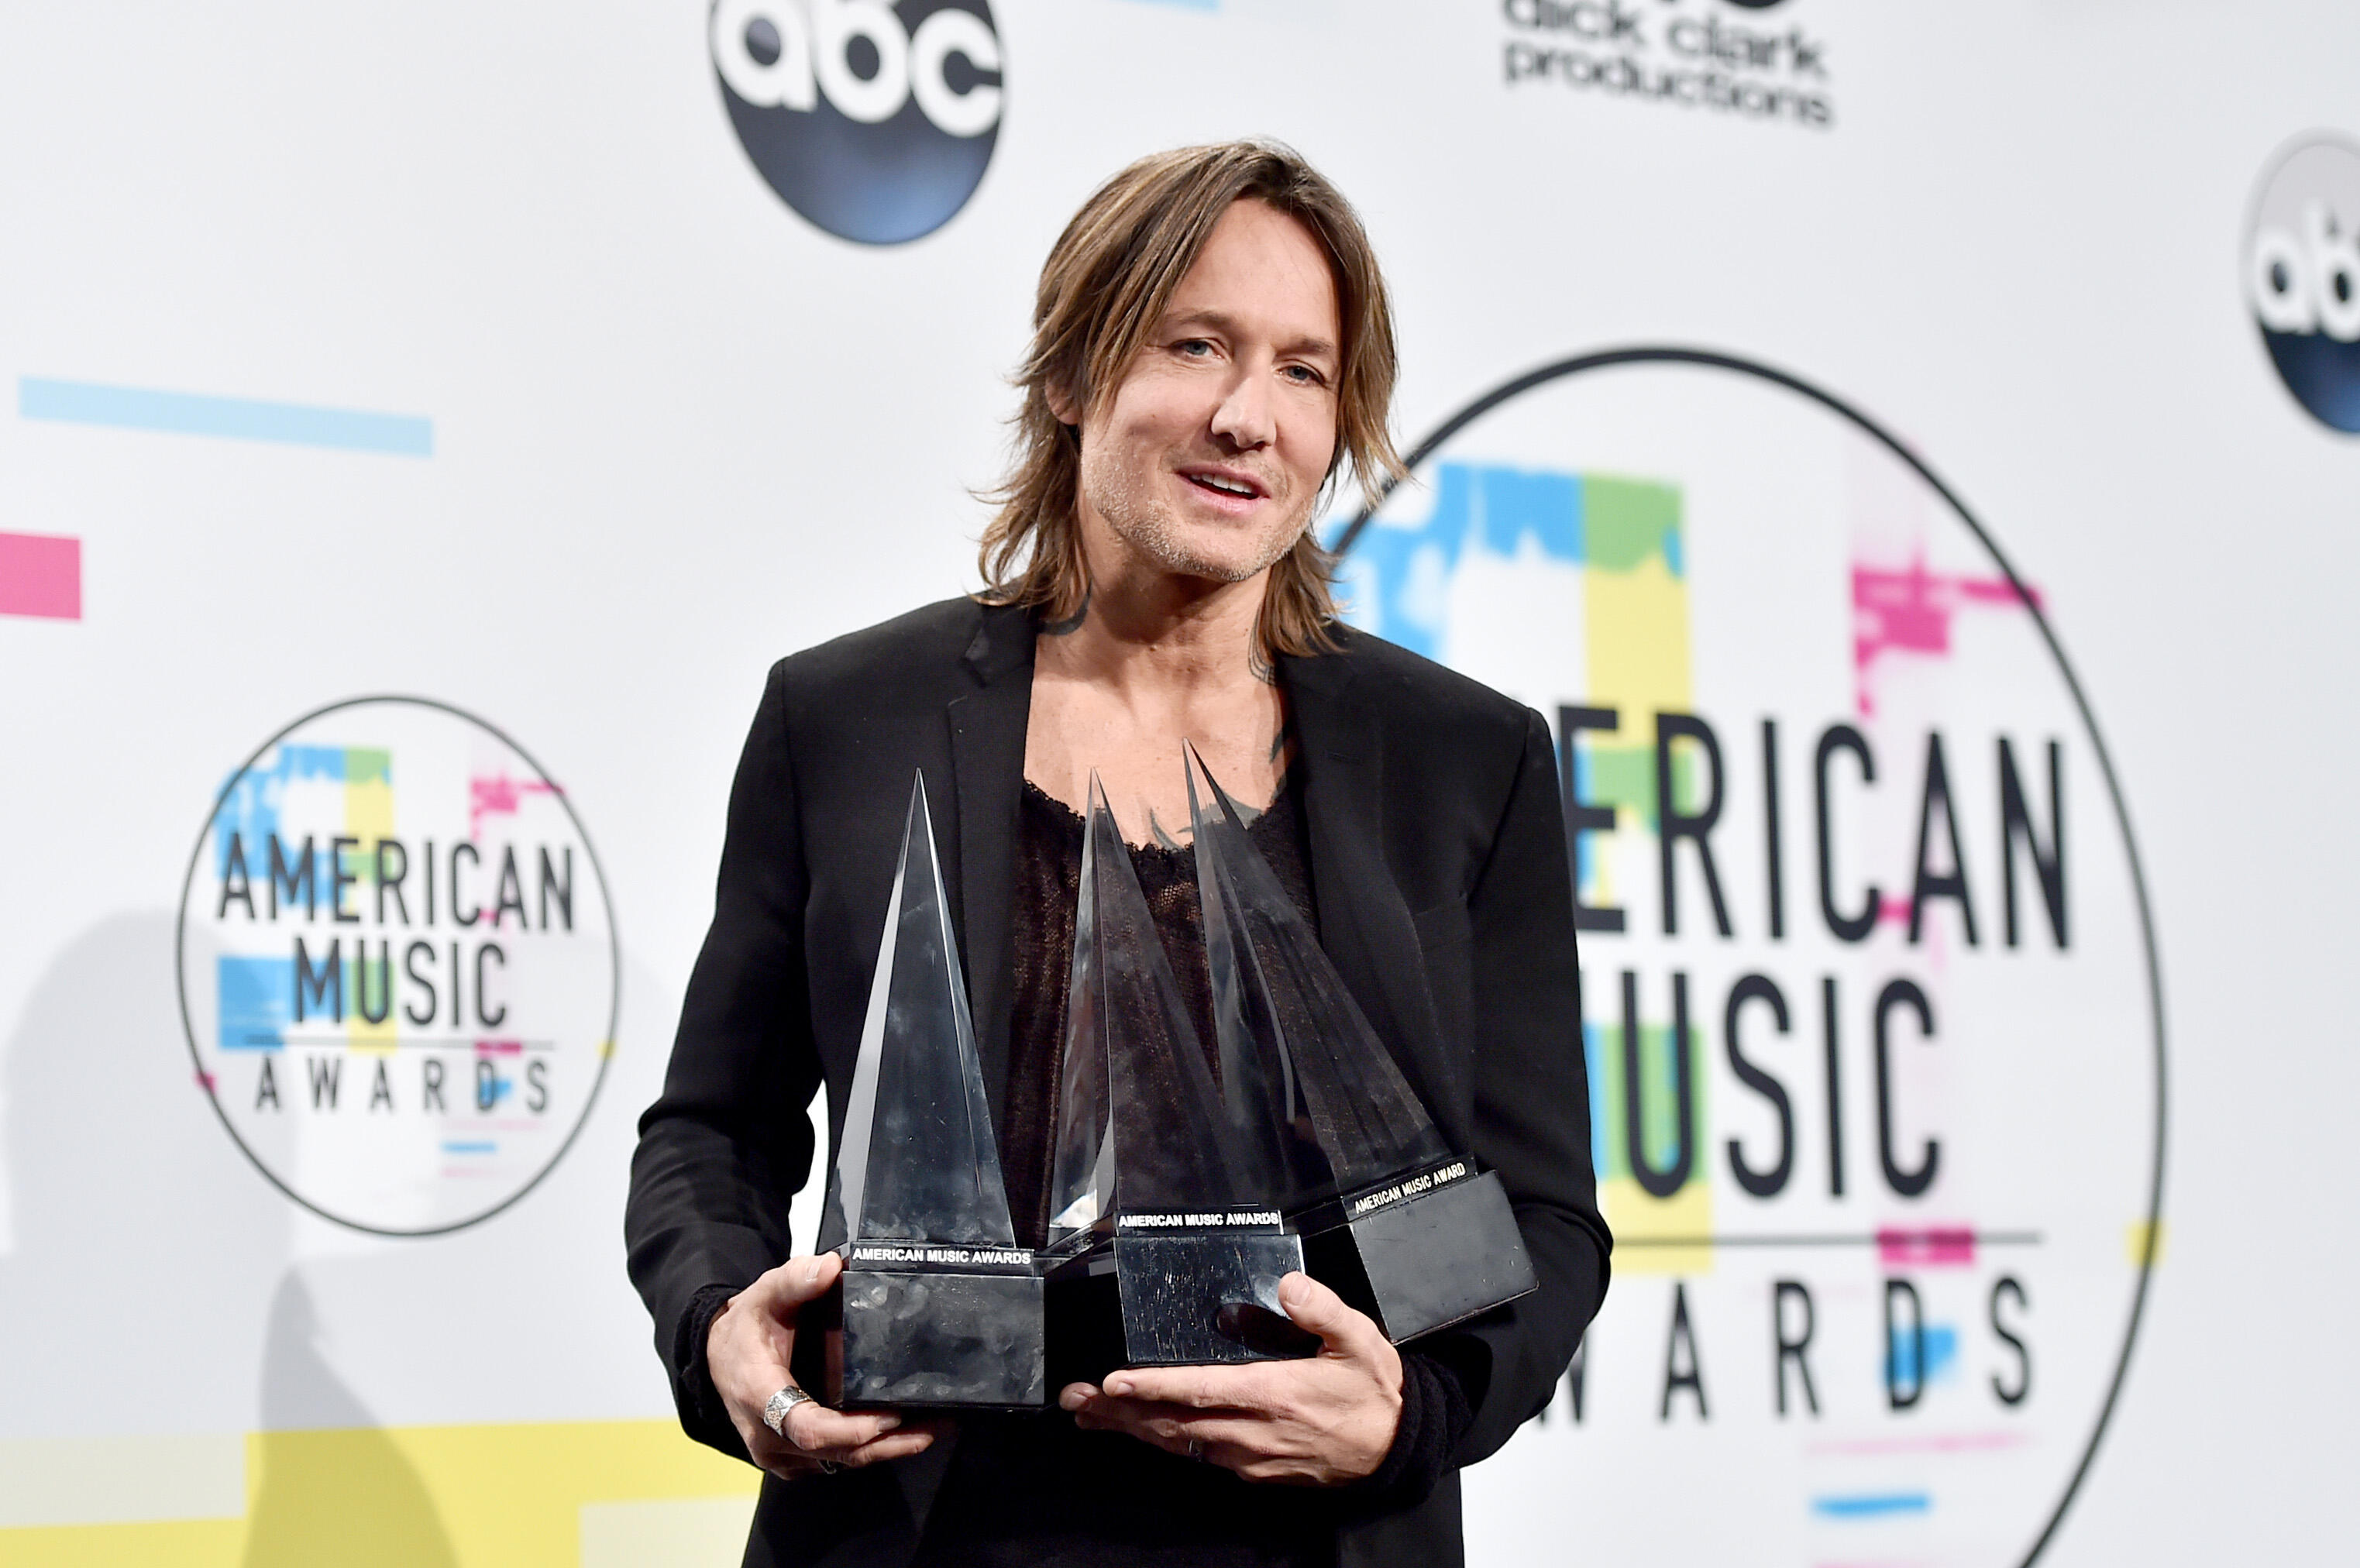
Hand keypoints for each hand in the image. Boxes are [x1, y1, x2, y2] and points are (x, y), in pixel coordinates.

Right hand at [707, 1252, 945, 1480]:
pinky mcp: (792, 1457)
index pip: (808, 1428)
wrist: (719, 1355)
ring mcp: (779, 1452)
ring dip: (886, 1450)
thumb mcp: (764, 1294)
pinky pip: (834, 1461)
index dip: (852, 1429)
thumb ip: (795, 1279)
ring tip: (932, 1430)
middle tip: (934, 1427)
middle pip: (834, 1452)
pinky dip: (868, 1449)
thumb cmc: (746, 1327)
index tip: (890, 1416)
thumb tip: (829, 1267)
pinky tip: (901, 1434)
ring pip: (839, 1461)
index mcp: (760, 1396)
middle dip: (887, 1443)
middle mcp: (768, 1435)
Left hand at [1059, 1272, 1402, 1485]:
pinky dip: (1163, 1441)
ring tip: (1090, 1414)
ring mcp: (1250, 1456)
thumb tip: (1288, 1284)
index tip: (1113, 1382)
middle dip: (1120, 1411)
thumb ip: (1322, 1309)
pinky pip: (1197, 1455)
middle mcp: (1253, 1432)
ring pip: (1179, 1442)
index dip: (1154, 1387)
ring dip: (1132, 1428)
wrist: (1396, 1448)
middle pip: (1173, 1423)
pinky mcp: (1253, 1470)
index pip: (1201, 1390)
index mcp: (1274, 1395)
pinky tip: (1142, 1431)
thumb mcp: (1359, 1339)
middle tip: (1076, 1399)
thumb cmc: (1373, 1390)